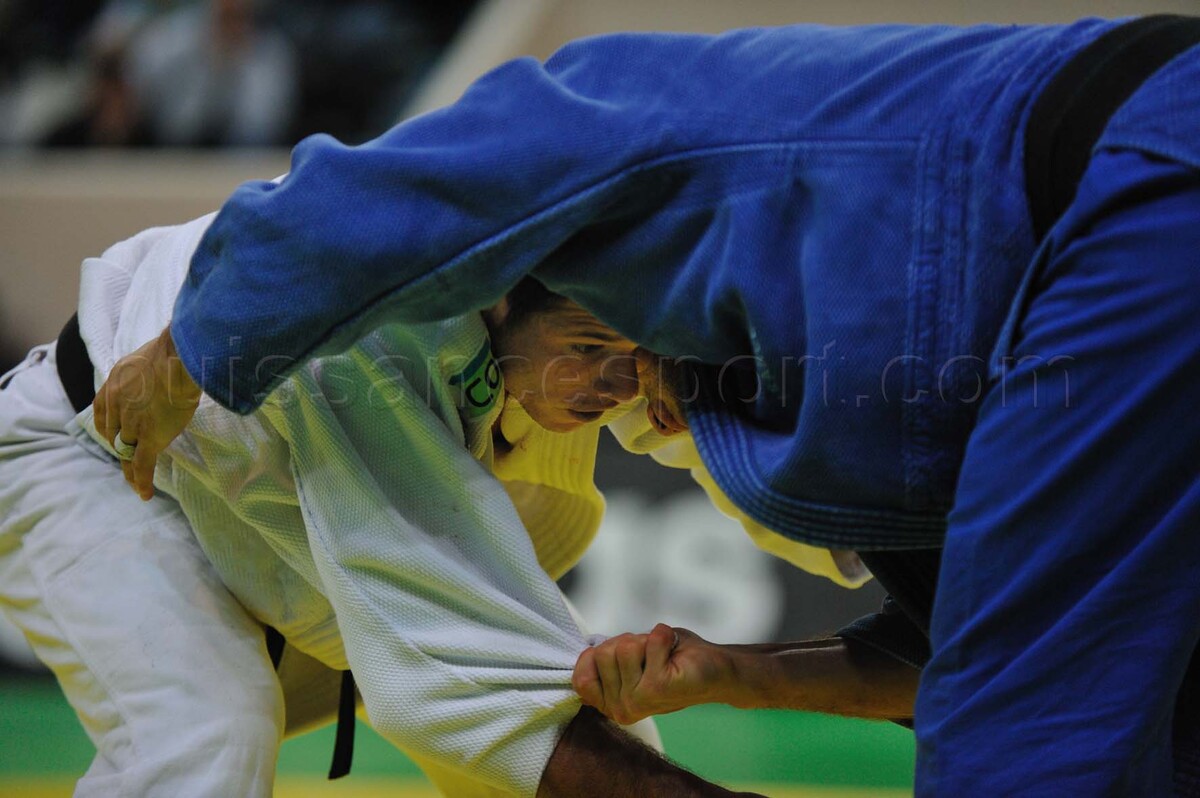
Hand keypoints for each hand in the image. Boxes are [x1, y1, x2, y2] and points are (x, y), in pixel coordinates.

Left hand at [93, 325, 200, 499]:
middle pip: (116, 435)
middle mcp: (117, 406)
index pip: (104, 415)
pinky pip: (142, 464)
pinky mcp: (149, 438)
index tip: (119, 436)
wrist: (180, 357)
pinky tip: (145, 494)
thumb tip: (164, 373)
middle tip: (131, 459)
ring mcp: (132, 423)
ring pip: (128, 452)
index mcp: (114, 385)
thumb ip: (146, 373)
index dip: (110, 429)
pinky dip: (142, 481)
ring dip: (131, 470)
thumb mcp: (147, 358)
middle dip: (122, 448)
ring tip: (137, 484)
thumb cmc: (173, 351)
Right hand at [572, 624, 737, 724]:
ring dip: (647, 642)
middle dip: (628, 643)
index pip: (581, 673)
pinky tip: (674, 653)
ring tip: (662, 657)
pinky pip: (651, 643)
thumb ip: (603, 657)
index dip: (600, 653)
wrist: (713, 669)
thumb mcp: (627, 656)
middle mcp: (620, 709)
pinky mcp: (657, 688)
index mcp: (609, 705)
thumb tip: (588, 648)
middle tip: (650, 657)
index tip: (626, 657)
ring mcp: (637, 701)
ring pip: (624, 646)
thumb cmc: (669, 659)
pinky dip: (664, 637)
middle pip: (603, 653)